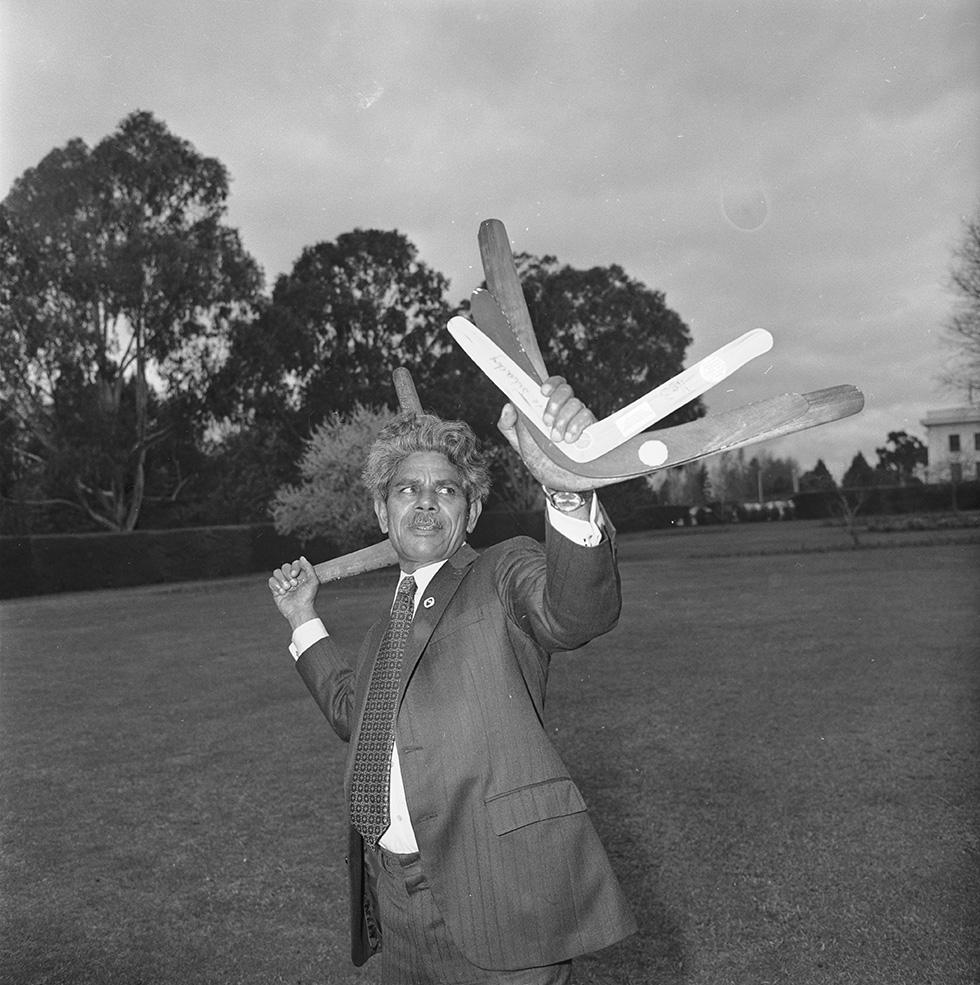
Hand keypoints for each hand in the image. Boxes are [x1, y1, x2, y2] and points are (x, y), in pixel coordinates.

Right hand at [268, 556, 319, 629]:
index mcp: (301, 575)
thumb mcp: (313, 581)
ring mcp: (283, 584)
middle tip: (293, 584)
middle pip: (284, 566)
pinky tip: (282, 592)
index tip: (296, 574)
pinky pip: (271, 581)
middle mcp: (292, 578)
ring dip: (281, 580)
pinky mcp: (276, 590)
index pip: (294, 564)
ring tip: (287, 589)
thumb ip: (308, 567)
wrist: (299, 610)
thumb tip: (301, 557)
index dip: (294, 567)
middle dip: (287, 575)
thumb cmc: (308, 597)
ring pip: (276, 572)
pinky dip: (275, 585)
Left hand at [496, 376, 598, 491]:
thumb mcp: (520, 444)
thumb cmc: (540, 460)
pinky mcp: (592, 431)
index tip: (543, 392)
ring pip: (577, 404)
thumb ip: (509, 425)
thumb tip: (508, 406)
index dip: (551, 383)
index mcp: (549, 409)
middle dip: (555, 403)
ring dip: (564, 419)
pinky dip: (577, 426)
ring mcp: (580, 420)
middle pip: (566, 390)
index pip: (554, 385)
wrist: (559, 485)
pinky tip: (570, 439)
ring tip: (557, 438)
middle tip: (546, 422)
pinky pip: (588, 418)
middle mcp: (566, 411)